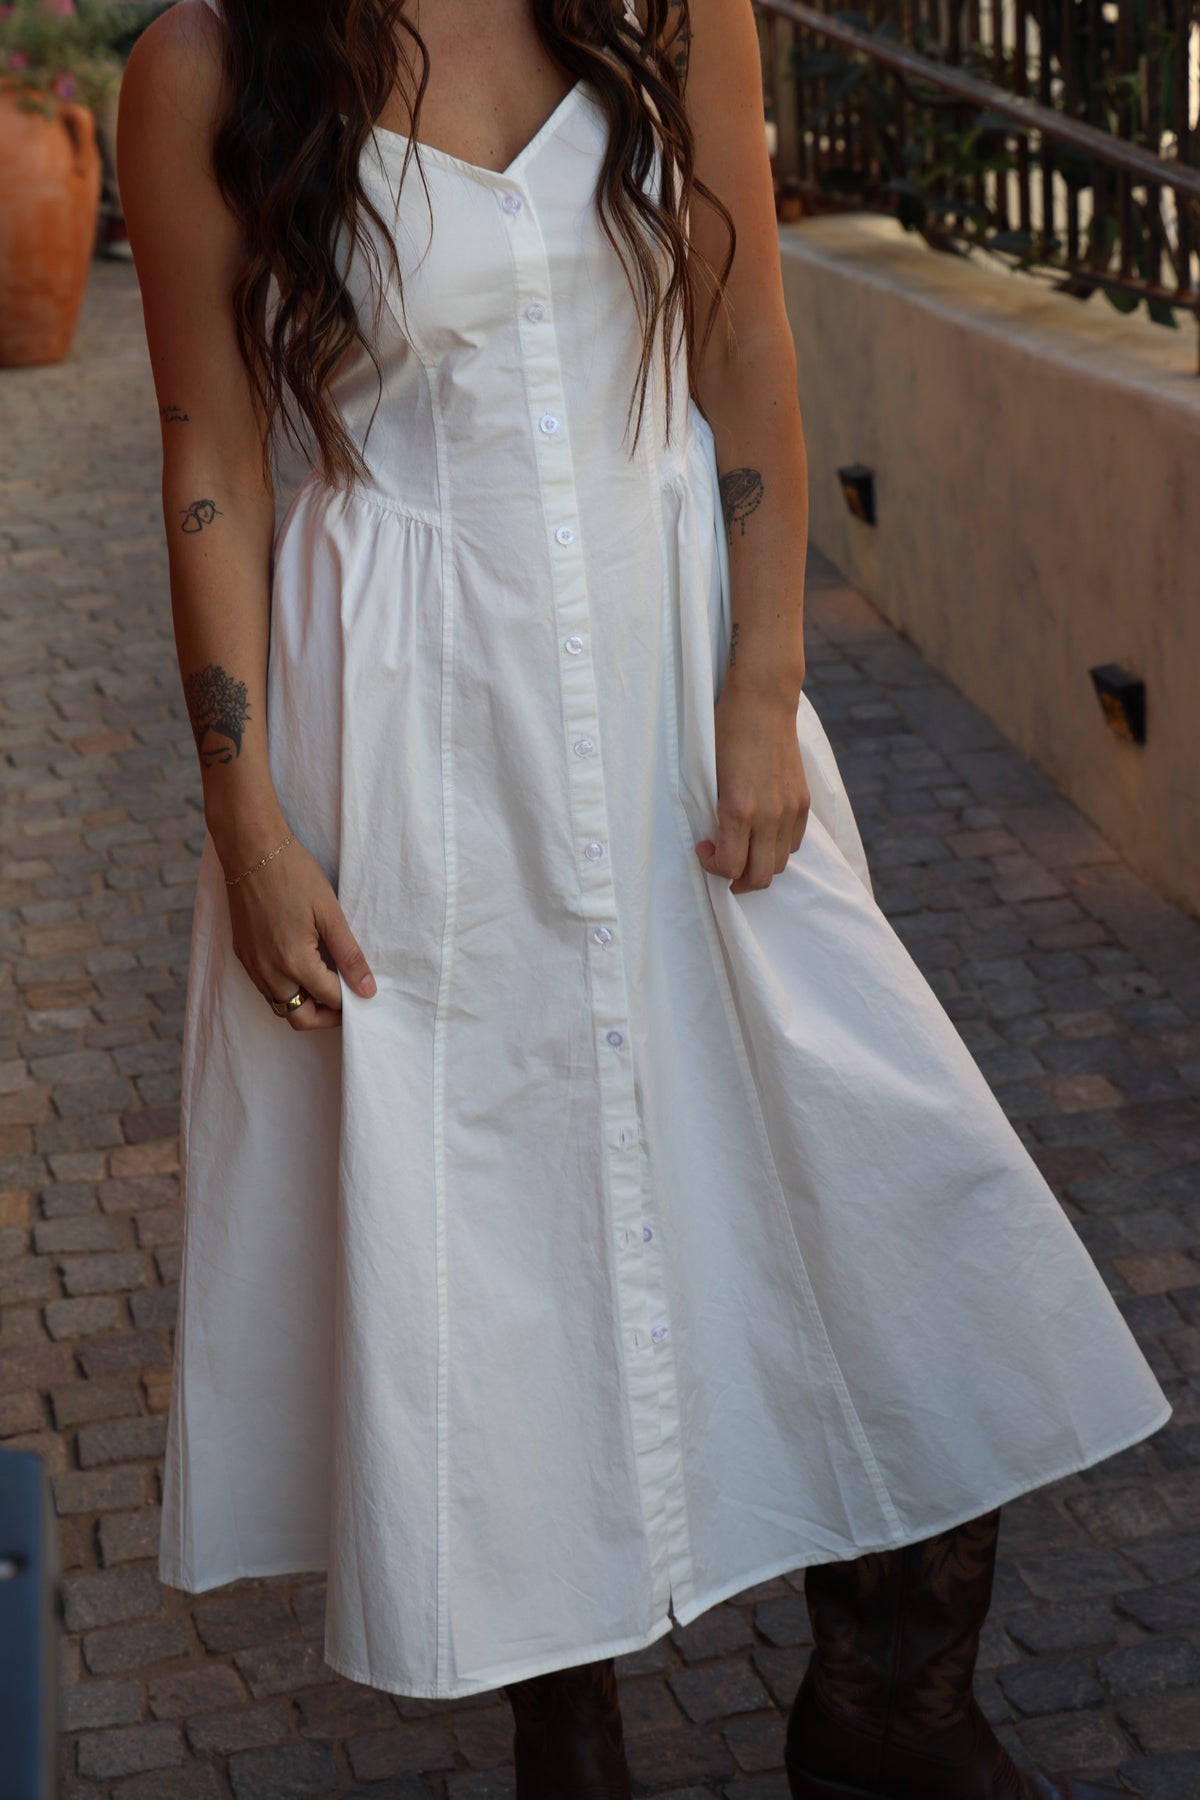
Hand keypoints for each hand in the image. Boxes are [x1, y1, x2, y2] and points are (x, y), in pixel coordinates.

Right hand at [225, 836, 376, 1029]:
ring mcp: (251, 965)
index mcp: (293, 962)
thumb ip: (349, 955)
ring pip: (280, 1005)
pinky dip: (287, 989)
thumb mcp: (330, 913)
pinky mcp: (243, 955)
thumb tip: (367, 989)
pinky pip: (266, 987)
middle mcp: (268, 971)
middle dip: (326, 1016)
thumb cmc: (294, 874)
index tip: (365, 994)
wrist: (251, 849)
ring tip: (329, 983)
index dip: (352, 1001)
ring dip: (305, 1004)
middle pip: (300, 1017)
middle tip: (347, 1000)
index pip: (329, 999)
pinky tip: (304, 969)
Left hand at [694, 681, 809, 892]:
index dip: (712, 867)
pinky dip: (777, 848)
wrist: (763, 701)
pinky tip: (762, 833)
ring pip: (779, 864)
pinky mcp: (804, 801)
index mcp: (739, 809)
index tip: (703, 850)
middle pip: (759, 877)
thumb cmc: (726, 732)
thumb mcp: (709, 775)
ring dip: (759, 866)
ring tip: (743, 850)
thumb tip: (716, 839)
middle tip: (722, 867)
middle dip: (737, 881)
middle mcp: (769, 815)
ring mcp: (790, 809)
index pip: (730, 867)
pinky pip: (794, 843)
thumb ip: (715, 813)